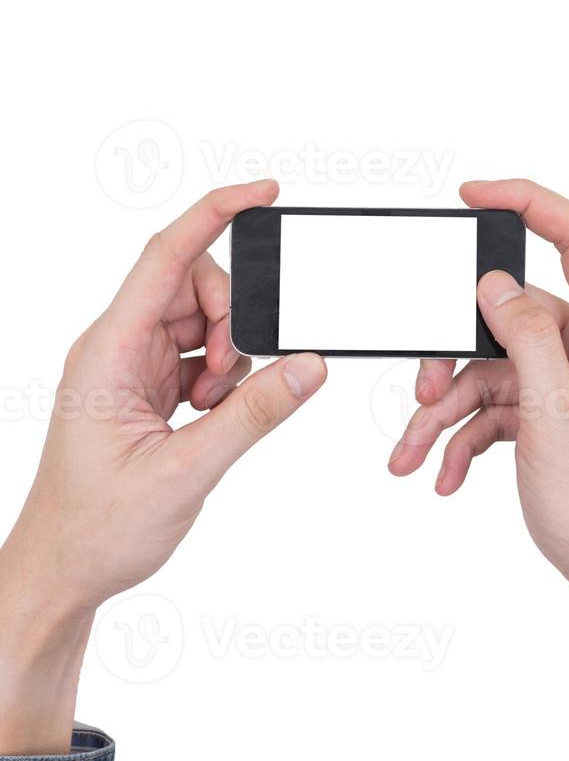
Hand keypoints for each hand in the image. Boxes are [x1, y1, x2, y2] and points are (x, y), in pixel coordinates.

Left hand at [0, 181, 326, 753]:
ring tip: (214, 411)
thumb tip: (309, 367)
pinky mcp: (147, 389)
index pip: (166, 256)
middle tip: (232, 383)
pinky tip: (209, 418)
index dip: (216, 214)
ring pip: (201, 322)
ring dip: (228, 357)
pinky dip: (221, 380)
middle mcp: (117, 348)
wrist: (67, 567)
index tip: (264, 193)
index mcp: (108, 352)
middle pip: (192, 286)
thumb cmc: (100, 526)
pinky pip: (199, 357)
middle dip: (233, 322)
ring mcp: (132, 368)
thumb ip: (253, 414)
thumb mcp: (187, 470)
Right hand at [390, 179, 568, 622]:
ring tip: (410, 453)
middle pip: (510, 319)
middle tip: (421, 390)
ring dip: (445, 410)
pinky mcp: (550, 419)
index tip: (472, 195)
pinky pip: (494, 409)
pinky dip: (462, 438)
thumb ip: (527, 345)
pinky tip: (440, 474)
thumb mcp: (559, 425)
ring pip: (490, 371)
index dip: (530, 203)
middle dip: (455, 354)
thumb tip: (496, 286)